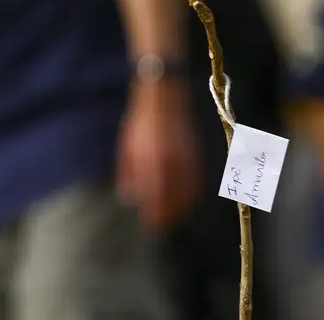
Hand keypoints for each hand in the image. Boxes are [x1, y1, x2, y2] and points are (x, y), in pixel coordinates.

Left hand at [117, 80, 199, 230]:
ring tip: (173, 216)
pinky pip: (197, 182)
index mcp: (150, 163)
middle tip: (160, 224)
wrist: (163, 98)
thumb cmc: (140, 124)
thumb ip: (127, 174)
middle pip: (172, 201)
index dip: (153, 215)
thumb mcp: (127, 149)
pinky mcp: (195, 155)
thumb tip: (128, 198)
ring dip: (181, 209)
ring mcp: (185, 160)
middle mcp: (170, 164)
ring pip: (187, 194)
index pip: (154, 199)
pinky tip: (185, 200)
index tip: (150, 224)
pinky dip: (192, 195)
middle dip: (167, 216)